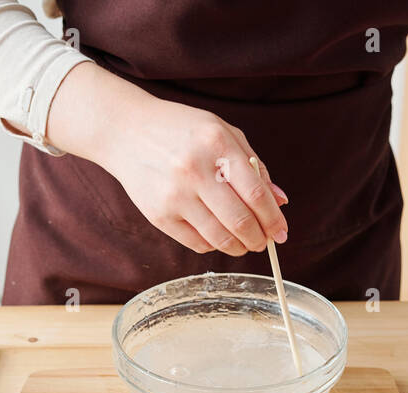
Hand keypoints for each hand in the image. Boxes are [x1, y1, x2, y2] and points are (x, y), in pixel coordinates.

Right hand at [46, 63, 287, 254]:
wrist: (126, 131)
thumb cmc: (181, 130)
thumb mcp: (222, 133)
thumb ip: (254, 165)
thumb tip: (280, 202)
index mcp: (217, 145)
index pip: (256, 194)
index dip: (273, 219)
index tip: (281, 232)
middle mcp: (195, 171)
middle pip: (240, 221)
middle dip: (259, 238)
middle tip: (264, 242)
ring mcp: (175, 196)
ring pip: (219, 238)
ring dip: (239, 247)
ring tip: (245, 243)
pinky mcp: (159, 215)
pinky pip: (196, 242)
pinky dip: (214, 245)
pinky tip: (218, 237)